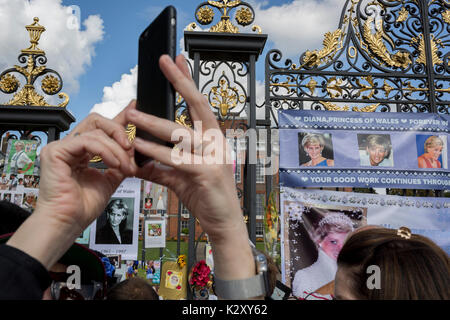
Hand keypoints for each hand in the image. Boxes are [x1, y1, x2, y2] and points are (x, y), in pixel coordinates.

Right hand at [7, 108, 136, 268]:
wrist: (68, 223)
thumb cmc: (83, 207)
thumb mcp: (111, 179)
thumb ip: (121, 162)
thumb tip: (137, 150)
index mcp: (81, 151)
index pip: (101, 128)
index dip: (119, 118)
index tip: (136, 109)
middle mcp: (70, 146)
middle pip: (97, 122)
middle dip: (120, 132)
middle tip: (132, 148)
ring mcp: (61, 147)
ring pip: (96, 132)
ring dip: (117, 149)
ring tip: (126, 166)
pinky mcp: (55, 151)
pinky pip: (87, 141)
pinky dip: (105, 151)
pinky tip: (115, 164)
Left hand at [126, 55, 254, 283]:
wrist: (223, 223)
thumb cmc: (205, 196)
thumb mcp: (181, 177)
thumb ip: (161, 166)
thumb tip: (139, 160)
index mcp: (211, 138)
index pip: (198, 104)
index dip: (188, 81)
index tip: (176, 61)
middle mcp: (215, 143)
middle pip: (197, 105)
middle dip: (181, 81)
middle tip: (164, 61)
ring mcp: (213, 157)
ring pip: (180, 133)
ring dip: (153, 122)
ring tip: (131, 114)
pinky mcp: (206, 174)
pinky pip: (175, 160)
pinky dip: (155, 153)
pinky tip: (138, 148)